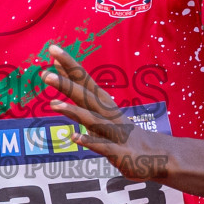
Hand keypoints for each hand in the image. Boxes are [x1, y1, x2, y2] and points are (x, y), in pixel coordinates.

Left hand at [41, 44, 169, 179]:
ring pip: (93, 119)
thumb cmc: (124, 135)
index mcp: (103, 104)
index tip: (52, 49)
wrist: (158, 155)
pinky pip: (103, 146)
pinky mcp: (120, 153)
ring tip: (53, 104)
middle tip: (45, 73)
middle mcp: (109, 114)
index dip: (68, 65)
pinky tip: (74, 137)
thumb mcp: (100, 117)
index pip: (84, 80)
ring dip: (74, 111)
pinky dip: (89, 141)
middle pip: (86, 96)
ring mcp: (116, 133)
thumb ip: (77, 105)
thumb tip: (52, 97)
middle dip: (67, 84)